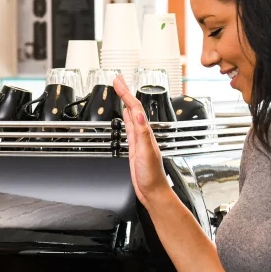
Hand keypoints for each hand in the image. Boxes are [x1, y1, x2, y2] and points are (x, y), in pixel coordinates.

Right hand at [115, 74, 172, 207]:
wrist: (153, 191)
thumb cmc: (152, 176)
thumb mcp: (146, 153)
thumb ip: (142, 133)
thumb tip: (139, 115)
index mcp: (146, 133)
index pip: (135, 108)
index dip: (126, 94)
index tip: (118, 82)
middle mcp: (143, 134)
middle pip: (133, 108)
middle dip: (125, 92)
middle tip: (117, 80)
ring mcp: (139, 140)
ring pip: (131, 115)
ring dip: (125, 102)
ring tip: (120, 91)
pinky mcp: (134, 147)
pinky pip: (129, 127)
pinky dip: (126, 117)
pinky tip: (125, 114)